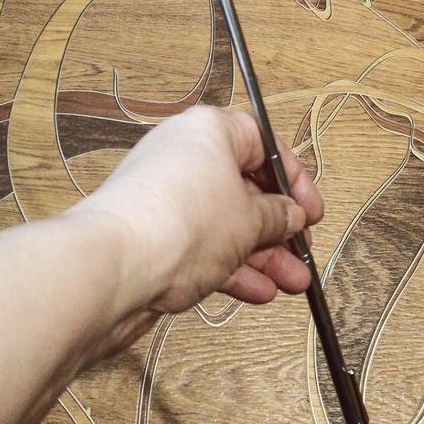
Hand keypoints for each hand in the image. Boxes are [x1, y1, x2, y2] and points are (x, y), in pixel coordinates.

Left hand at [74, 105, 322, 324]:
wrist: (112, 268)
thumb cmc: (182, 224)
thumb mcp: (250, 220)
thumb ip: (277, 217)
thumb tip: (291, 215)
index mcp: (210, 131)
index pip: (263, 143)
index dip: (293, 178)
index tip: (311, 211)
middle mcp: (186, 156)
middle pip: (245, 187)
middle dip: (279, 227)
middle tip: (303, 253)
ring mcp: (167, 197)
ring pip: (226, 222)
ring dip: (261, 254)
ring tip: (291, 283)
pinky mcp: (153, 234)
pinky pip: (201, 245)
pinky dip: (230, 266)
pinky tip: (257, 292)